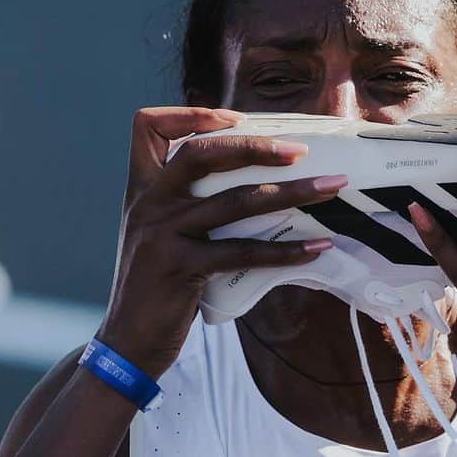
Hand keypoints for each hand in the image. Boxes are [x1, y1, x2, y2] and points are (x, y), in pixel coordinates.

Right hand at [98, 107, 344, 375]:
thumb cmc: (155, 288)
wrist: (127, 342)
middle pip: (201, 154)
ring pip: (235, 202)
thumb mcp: (158, 235)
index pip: (146, 125)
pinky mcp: (180, 268)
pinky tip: (315, 247)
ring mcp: (162, 235)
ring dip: (290, 193)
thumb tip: (250, 184)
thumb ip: (186, 206)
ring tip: (330, 188)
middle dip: (255, 146)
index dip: (189, 113)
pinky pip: (242, 252)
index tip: (234, 119)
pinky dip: (284, 250)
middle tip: (300, 150)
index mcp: (142, 189)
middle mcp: (148, 204)